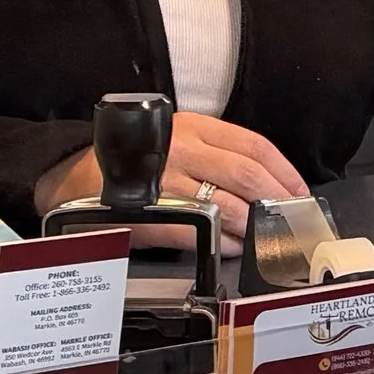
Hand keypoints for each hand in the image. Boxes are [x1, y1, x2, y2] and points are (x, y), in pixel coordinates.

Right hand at [33, 112, 307, 255]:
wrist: (73, 176)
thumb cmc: (136, 161)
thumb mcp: (179, 141)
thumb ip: (217, 156)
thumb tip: (267, 185)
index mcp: (195, 127)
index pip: (254, 145)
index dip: (284, 170)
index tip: (300, 191)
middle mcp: (182, 148)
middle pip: (247, 173)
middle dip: (277, 199)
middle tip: (292, 219)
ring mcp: (165, 179)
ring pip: (226, 203)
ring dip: (253, 224)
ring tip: (265, 236)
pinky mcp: (149, 211)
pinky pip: (197, 230)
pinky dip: (222, 241)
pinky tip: (233, 247)